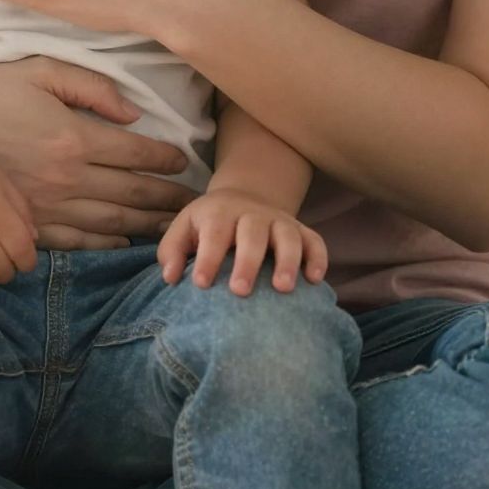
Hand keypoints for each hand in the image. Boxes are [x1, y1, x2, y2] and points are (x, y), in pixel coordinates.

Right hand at [0, 46, 195, 248]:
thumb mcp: (41, 71)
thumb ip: (92, 89)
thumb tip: (133, 116)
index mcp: (73, 137)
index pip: (137, 154)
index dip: (168, 160)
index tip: (186, 161)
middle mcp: (66, 177)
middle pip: (135, 194)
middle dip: (170, 199)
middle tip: (198, 203)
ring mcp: (47, 206)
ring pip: (113, 222)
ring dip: (149, 225)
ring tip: (175, 227)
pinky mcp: (28, 223)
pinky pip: (78, 242)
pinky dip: (108, 244)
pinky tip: (127, 243)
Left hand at [157, 189, 327, 296]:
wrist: (244, 196)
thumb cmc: (209, 223)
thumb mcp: (185, 227)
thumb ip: (172, 251)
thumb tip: (170, 277)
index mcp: (220, 213)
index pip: (214, 233)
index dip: (209, 257)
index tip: (202, 284)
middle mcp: (252, 215)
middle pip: (253, 233)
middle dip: (247, 261)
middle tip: (240, 291)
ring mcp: (280, 221)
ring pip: (288, 236)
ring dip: (288, 260)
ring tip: (283, 289)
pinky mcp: (301, 230)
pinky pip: (315, 241)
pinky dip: (318, 258)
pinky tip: (315, 280)